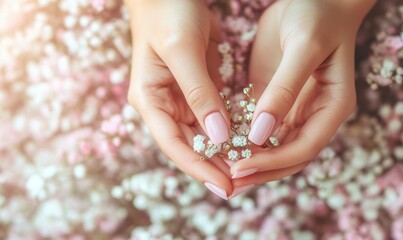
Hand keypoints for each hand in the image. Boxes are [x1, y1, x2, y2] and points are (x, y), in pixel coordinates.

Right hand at [125, 0, 231, 199]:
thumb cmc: (169, 13)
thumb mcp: (182, 50)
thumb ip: (199, 92)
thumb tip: (217, 135)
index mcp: (149, 99)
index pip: (174, 145)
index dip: (199, 169)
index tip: (224, 187)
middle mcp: (163, 105)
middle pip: (190, 147)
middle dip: (214, 167)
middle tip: (242, 185)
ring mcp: (181, 100)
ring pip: (204, 137)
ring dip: (224, 154)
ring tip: (249, 170)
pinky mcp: (199, 91)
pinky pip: (215, 119)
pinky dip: (230, 132)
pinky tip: (248, 144)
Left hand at [229, 0, 375, 192]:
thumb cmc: (317, 15)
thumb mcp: (303, 48)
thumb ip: (285, 90)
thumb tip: (259, 133)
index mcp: (332, 107)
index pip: (304, 148)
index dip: (273, 162)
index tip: (240, 167)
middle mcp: (316, 115)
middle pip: (289, 156)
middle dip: (260, 172)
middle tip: (227, 182)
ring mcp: (296, 109)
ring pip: (274, 147)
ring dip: (251, 162)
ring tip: (220, 172)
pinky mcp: (276, 99)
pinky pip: (261, 128)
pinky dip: (244, 140)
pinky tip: (222, 146)